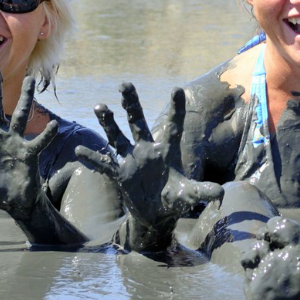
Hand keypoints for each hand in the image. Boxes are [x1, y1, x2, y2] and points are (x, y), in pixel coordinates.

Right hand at [75, 83, 221, 249]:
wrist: (156, 214)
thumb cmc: (174, 200)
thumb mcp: (188, 195)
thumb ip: (201, 192)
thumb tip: (219, 193)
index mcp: (167, 151)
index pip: (173, 126)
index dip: (175, 109)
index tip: (176, 89)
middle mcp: (147, 150)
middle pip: (138, 122)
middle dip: (132, 104)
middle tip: (124, 84)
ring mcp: (132, 160)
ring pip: (118, 136)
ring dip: (108, 122)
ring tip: (100, 106)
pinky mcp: (120, 173)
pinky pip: (104, 164)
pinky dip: (93, 158)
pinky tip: (79, 151)